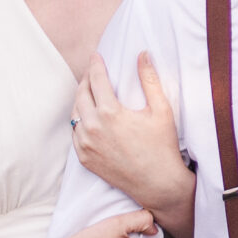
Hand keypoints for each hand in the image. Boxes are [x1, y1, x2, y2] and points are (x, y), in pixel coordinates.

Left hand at [72, 54, 195, 237]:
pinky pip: (75, 133)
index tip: (96, 55)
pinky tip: (88, 116)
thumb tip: (143, 54)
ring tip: (90, 91)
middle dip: (87, 79)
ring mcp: (85, 145)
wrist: (157, 184)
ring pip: (75, 113)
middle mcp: (92, 128)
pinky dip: (79, 121)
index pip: (97, 80)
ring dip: (81, 99)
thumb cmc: (162, 146)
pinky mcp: (84, 158)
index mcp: (110, 113)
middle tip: (93, 71)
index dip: (96, 65)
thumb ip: (149, 79)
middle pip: (81, 94)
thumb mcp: (161, 110)